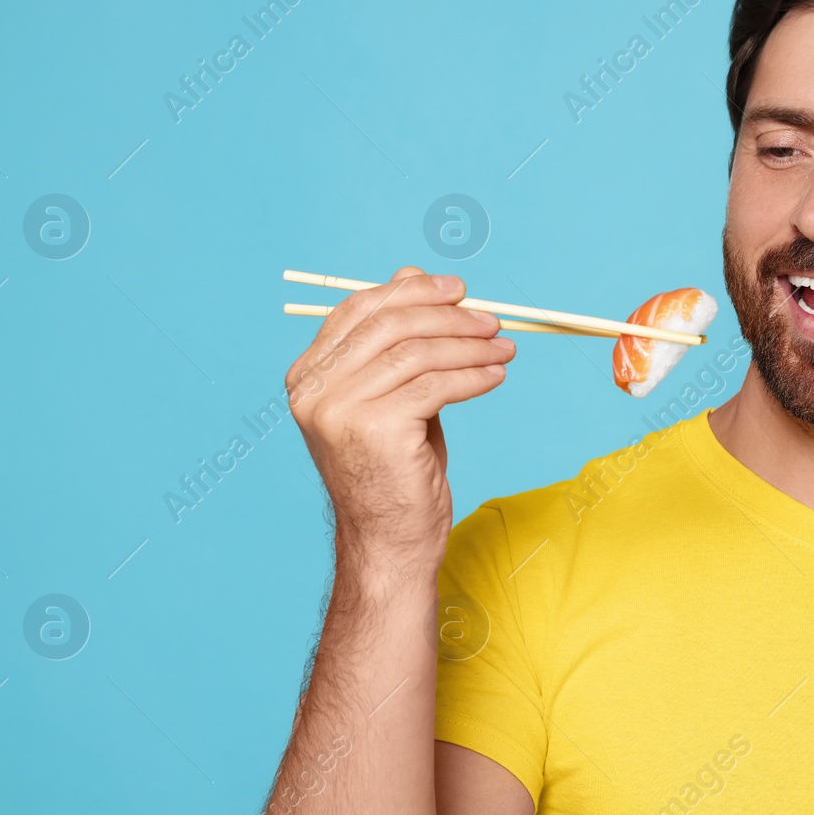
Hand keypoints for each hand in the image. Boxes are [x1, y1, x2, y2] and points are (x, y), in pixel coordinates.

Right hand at [285, 266, 513, 565]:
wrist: (389, 541)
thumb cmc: (395, 469)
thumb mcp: (394, 394)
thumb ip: (398, 340)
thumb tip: (413, 273)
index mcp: (308, 375)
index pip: (359, 310)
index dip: (412, 293)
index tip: (459, 290)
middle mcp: (314, 389)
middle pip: (390, 325)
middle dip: (449, 316)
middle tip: (493, 320)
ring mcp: (339, 409)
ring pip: (418, 353)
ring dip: (471, 345)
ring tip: (505, 348)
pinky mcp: (375, 428)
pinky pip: (437, 385)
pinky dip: (475, 375)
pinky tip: (496, 375)